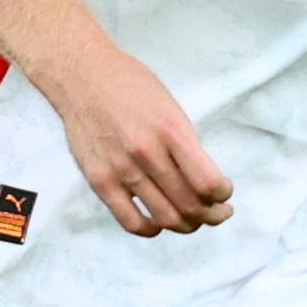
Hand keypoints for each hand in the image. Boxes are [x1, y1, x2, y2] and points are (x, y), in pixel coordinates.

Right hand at [49, 44, 232, 239]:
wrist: (82, 76)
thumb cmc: (131, 86)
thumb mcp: (170, 107)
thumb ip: (185, 144)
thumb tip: (204, 181)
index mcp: (171, 131)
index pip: (207, 182)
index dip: (222, 194)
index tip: (224, 192)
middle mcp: (147, 153)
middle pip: (190, 205)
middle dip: (212, 215)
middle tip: (216, 212)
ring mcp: (121, 170)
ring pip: (165, 217)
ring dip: (187, 225)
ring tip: (193, 220)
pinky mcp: (100, 181)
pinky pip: (130, 221)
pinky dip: (151, 230)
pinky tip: (159, 223)